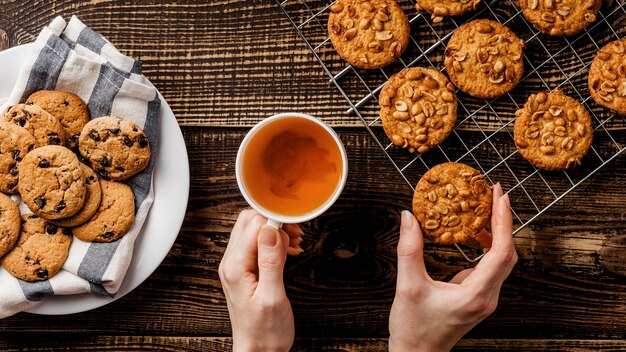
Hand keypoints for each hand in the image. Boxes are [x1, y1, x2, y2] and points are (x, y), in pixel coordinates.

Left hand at [219, 209, 303, 351]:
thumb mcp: (273, 296)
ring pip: (253, 230)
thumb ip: (271, 261)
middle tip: (295, 237)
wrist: (258, 351)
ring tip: (294, 246)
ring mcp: (236, 265)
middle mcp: (231, 262)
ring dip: (276, 232)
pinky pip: (256, 244)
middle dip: (275, 223)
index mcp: (235, 266)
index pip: (253, 224)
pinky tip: (288, 252)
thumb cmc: (265, 331)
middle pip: (250, 222)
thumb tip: (271, 229)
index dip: (276, 223)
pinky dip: (274, 243)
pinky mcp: (244, 269)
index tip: (293, 234)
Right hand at [389, 183, 516, 351]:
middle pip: (507, 253)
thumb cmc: (414, 328)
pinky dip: (486, 246)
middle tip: (494, 195)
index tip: (500, 197)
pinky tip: (473, 235)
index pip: (501, 252)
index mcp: (476, 295)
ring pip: (501, 260)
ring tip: (484, 209)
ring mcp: (484, 298)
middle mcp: (487, 297)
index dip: (503, 222)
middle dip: (503, 221)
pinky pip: (490, 266)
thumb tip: (409, 218)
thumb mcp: (408, 286)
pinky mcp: (477, 297)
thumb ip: (409, 250)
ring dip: (495, 233)